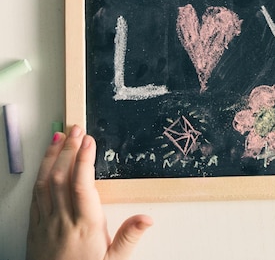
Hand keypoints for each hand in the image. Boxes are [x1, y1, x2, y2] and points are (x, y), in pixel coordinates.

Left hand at [26, 125, 151, 259]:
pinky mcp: (35, 229)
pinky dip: (39, 176)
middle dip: (68, 150)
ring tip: (58, 137)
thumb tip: (147, 218)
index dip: (84, 160)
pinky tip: (45, 166)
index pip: (82, 185)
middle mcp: (63, 221)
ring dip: (51, 158)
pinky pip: (34, 197)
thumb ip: (129, 238)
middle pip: (61, 178)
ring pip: (44, 184)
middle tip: (75, 129)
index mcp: (85, 226)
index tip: (89, 140)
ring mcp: (46, 224)